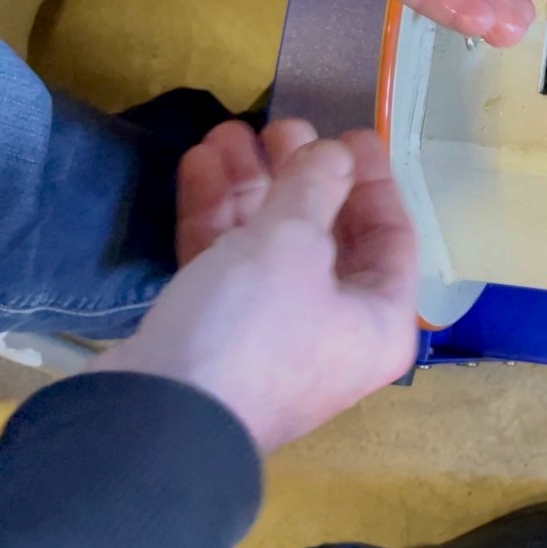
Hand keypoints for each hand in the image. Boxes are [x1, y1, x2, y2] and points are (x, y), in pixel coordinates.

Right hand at [91, 119, 418, 452]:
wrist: (154, 421)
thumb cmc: (251, 327)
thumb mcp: (292, 242)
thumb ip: (316, 186)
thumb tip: (334, 154)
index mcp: (378, 321)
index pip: (392, 236)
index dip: (372, 180)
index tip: (348, 133)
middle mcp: (334, 333)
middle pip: (327, 237)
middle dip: (300, 177)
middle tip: (279, 126)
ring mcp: (272, 338)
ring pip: (269, 246)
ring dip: (250, 187)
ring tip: (225, 132)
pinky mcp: (215, 338)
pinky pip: (226, 265)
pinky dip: (215, 218)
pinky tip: (198, 164)